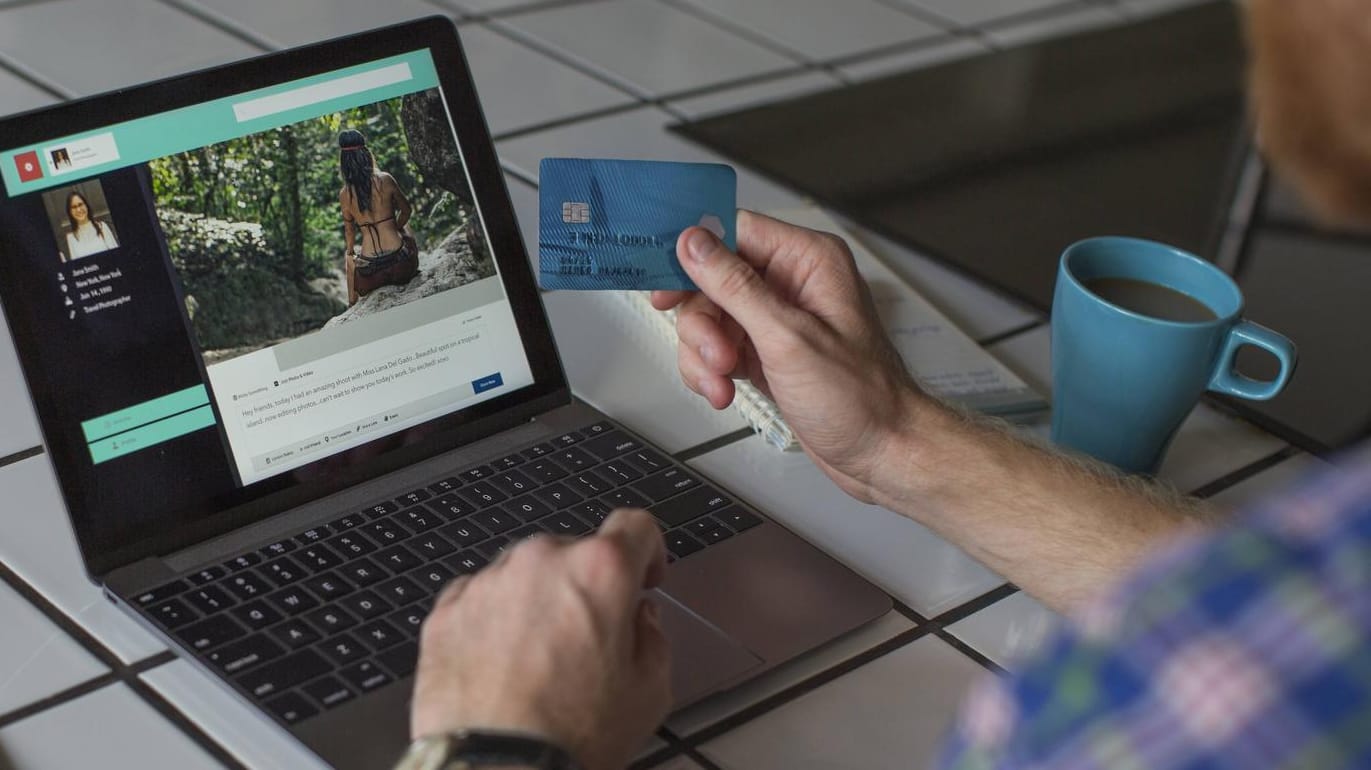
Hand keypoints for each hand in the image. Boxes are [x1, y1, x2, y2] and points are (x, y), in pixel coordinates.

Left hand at [411, 509, 670, 769]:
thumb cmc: (570, 737)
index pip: (635, 526)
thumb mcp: (649, 692)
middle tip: (589, 642)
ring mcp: (488, 582)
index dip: (647, 551)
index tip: (643, 576)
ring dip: (537, 604)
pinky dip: (494, 622)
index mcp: (600, 571)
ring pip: (524, 576)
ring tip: (540, 663)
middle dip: (586, 588)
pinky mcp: (446, 611)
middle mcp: (540, 561)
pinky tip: (504, 668)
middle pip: (575, 554)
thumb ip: (653, 638)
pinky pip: (480, 601)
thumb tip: (639, 621)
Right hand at [652, 210, 922, 502]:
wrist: (881, 453)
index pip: (734, 231)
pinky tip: (727, 389)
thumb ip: (736, 286)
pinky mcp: (767, 351)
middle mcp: (793, 284)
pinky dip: (711, 371)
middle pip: (712, 279)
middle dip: (702, 322)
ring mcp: (778, 319)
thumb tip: (695, 244)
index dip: (693, 253)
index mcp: (809, 261)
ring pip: (709, 317)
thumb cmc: (863, 399)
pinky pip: (718, 346)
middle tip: (714, 353)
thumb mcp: (788, 338)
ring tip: (724, 380)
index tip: (665, 280)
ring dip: (704, 353)